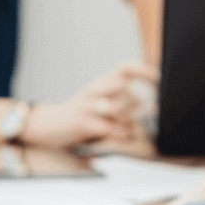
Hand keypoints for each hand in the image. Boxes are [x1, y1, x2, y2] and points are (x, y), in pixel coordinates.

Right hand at [20, 61, 157, 147]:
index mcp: (100, 83)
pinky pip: (111, 128)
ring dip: (130, 123)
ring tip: (128, 130)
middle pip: (126, 91)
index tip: (157, 78)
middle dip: (138, 107)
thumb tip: (149, 106)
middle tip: (141, 116)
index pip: (124, 67)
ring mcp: (88, 106)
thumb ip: (120, 100)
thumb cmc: (78, 113)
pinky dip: (121, 135)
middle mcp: (94, 90)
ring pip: (121, 111)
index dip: (143, 70)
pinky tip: (121, 137)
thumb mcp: (97, 100)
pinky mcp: (83, 123)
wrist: (47, 124)